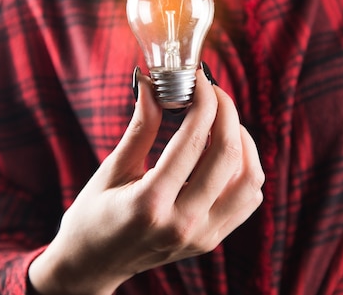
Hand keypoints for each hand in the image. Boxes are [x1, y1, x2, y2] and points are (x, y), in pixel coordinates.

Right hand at [28, 69, 263, 294]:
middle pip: (228, 155)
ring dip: (243, 141)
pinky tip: (226, 153)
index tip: (198, 78)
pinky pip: (248, 199)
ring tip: (222, 122)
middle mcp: (183, 223)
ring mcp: (202, 236)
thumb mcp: (111, 169)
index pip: (193, 140)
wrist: (92, 265)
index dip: (203, 100)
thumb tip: (153, 84)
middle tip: (213, 92)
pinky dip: (246, 169)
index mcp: (150, 203)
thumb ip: (140, 127)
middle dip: (226, 111)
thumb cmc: (93, 216)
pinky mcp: (211, 240)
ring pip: (250, 179)